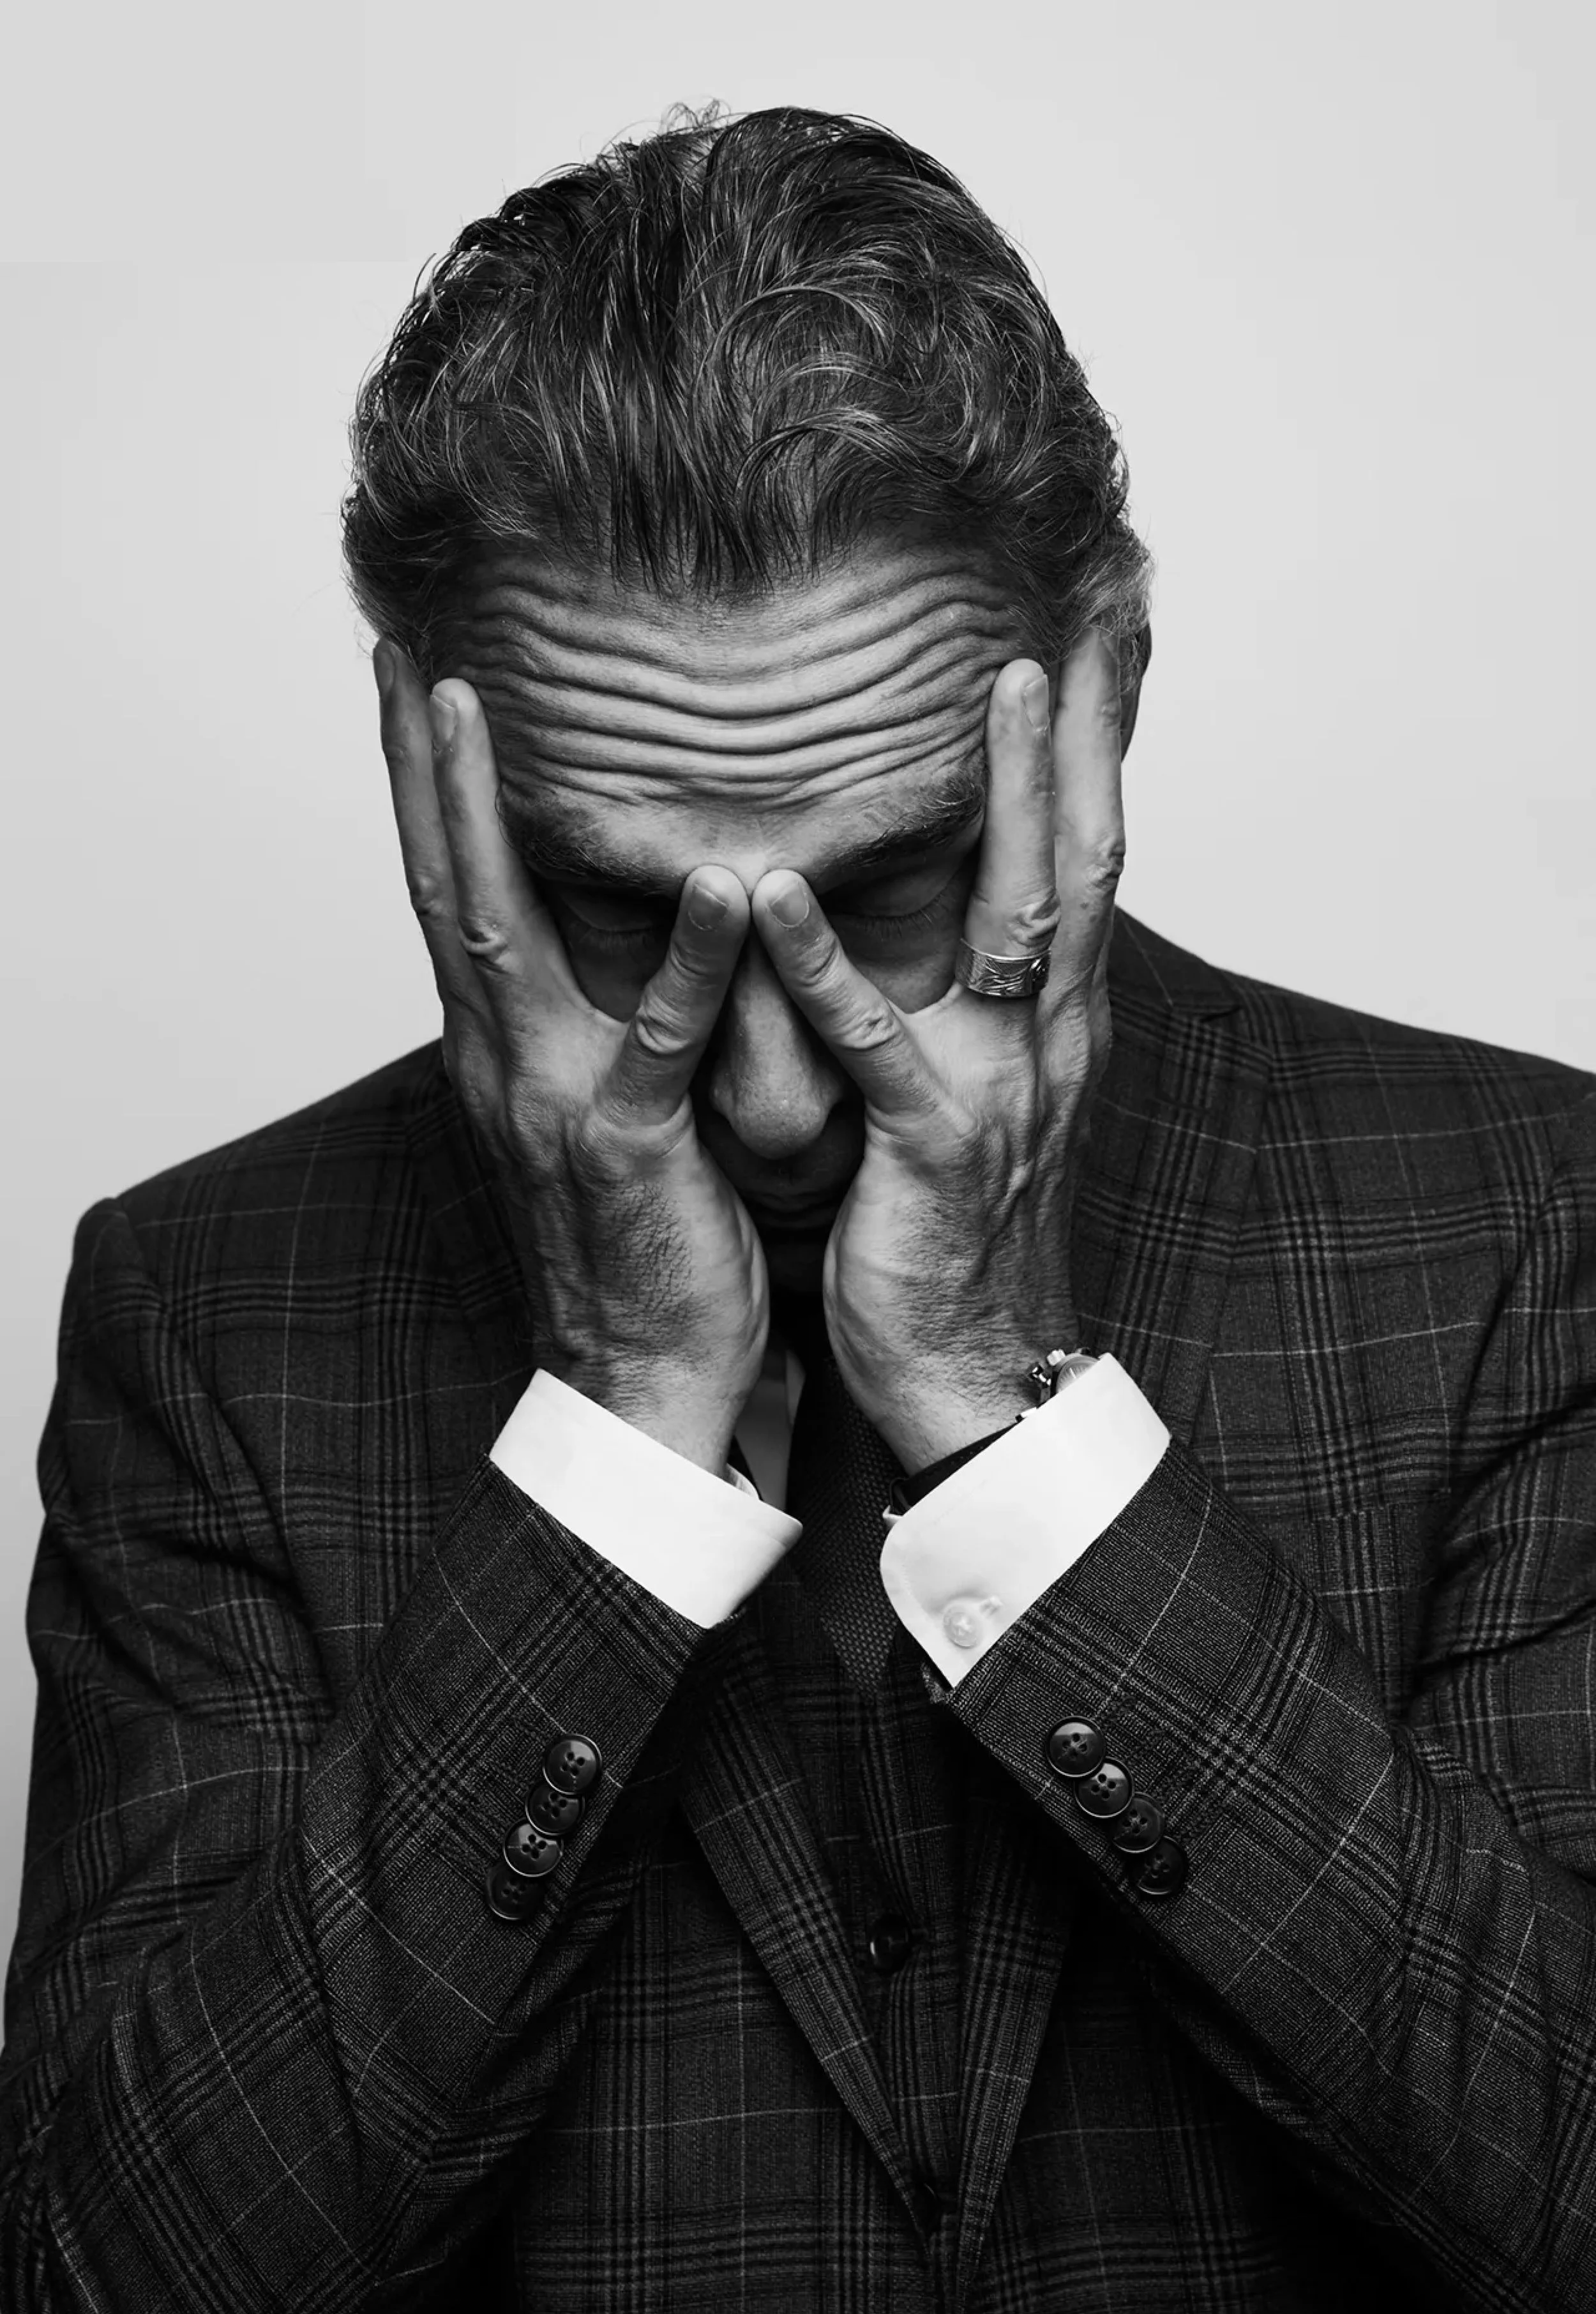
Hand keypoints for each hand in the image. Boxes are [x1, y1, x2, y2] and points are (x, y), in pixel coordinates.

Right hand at [375, 643, 768, 1472]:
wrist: (643, 1377)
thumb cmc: (640, 1234)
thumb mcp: (600, 1105)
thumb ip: (594, 1013)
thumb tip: (618, 923)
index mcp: (499, 1045)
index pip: (449, 889)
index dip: (424, 787)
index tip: (413, 682)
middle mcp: (501, 1058)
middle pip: (439, 886)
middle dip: (415, 769)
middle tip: (399, 657)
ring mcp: (551, 1101)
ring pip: (499, 937)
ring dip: (479, 818)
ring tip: (469, 710)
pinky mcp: (626, 1150)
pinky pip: (655, 1041)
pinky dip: (688, 961)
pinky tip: (723, 881)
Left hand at [750, 629, 1122, 1471]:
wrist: (964, 1370)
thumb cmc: (950, 1228)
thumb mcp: (969, 1092)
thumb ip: (963, 1000)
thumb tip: (951, 914)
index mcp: (1048, 1021)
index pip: (1084, 855)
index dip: (1099, 746)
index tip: (1102, 633)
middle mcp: (1045, 1038)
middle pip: (1085, 856)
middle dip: (1090, 730)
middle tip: (1087, 606)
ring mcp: (999, 1090)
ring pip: (1018, 922)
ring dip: (1013, 799)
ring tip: (993, 687)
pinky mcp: (929, 1151)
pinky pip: (880, 1050)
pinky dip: (830, 969)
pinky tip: (784, 892)